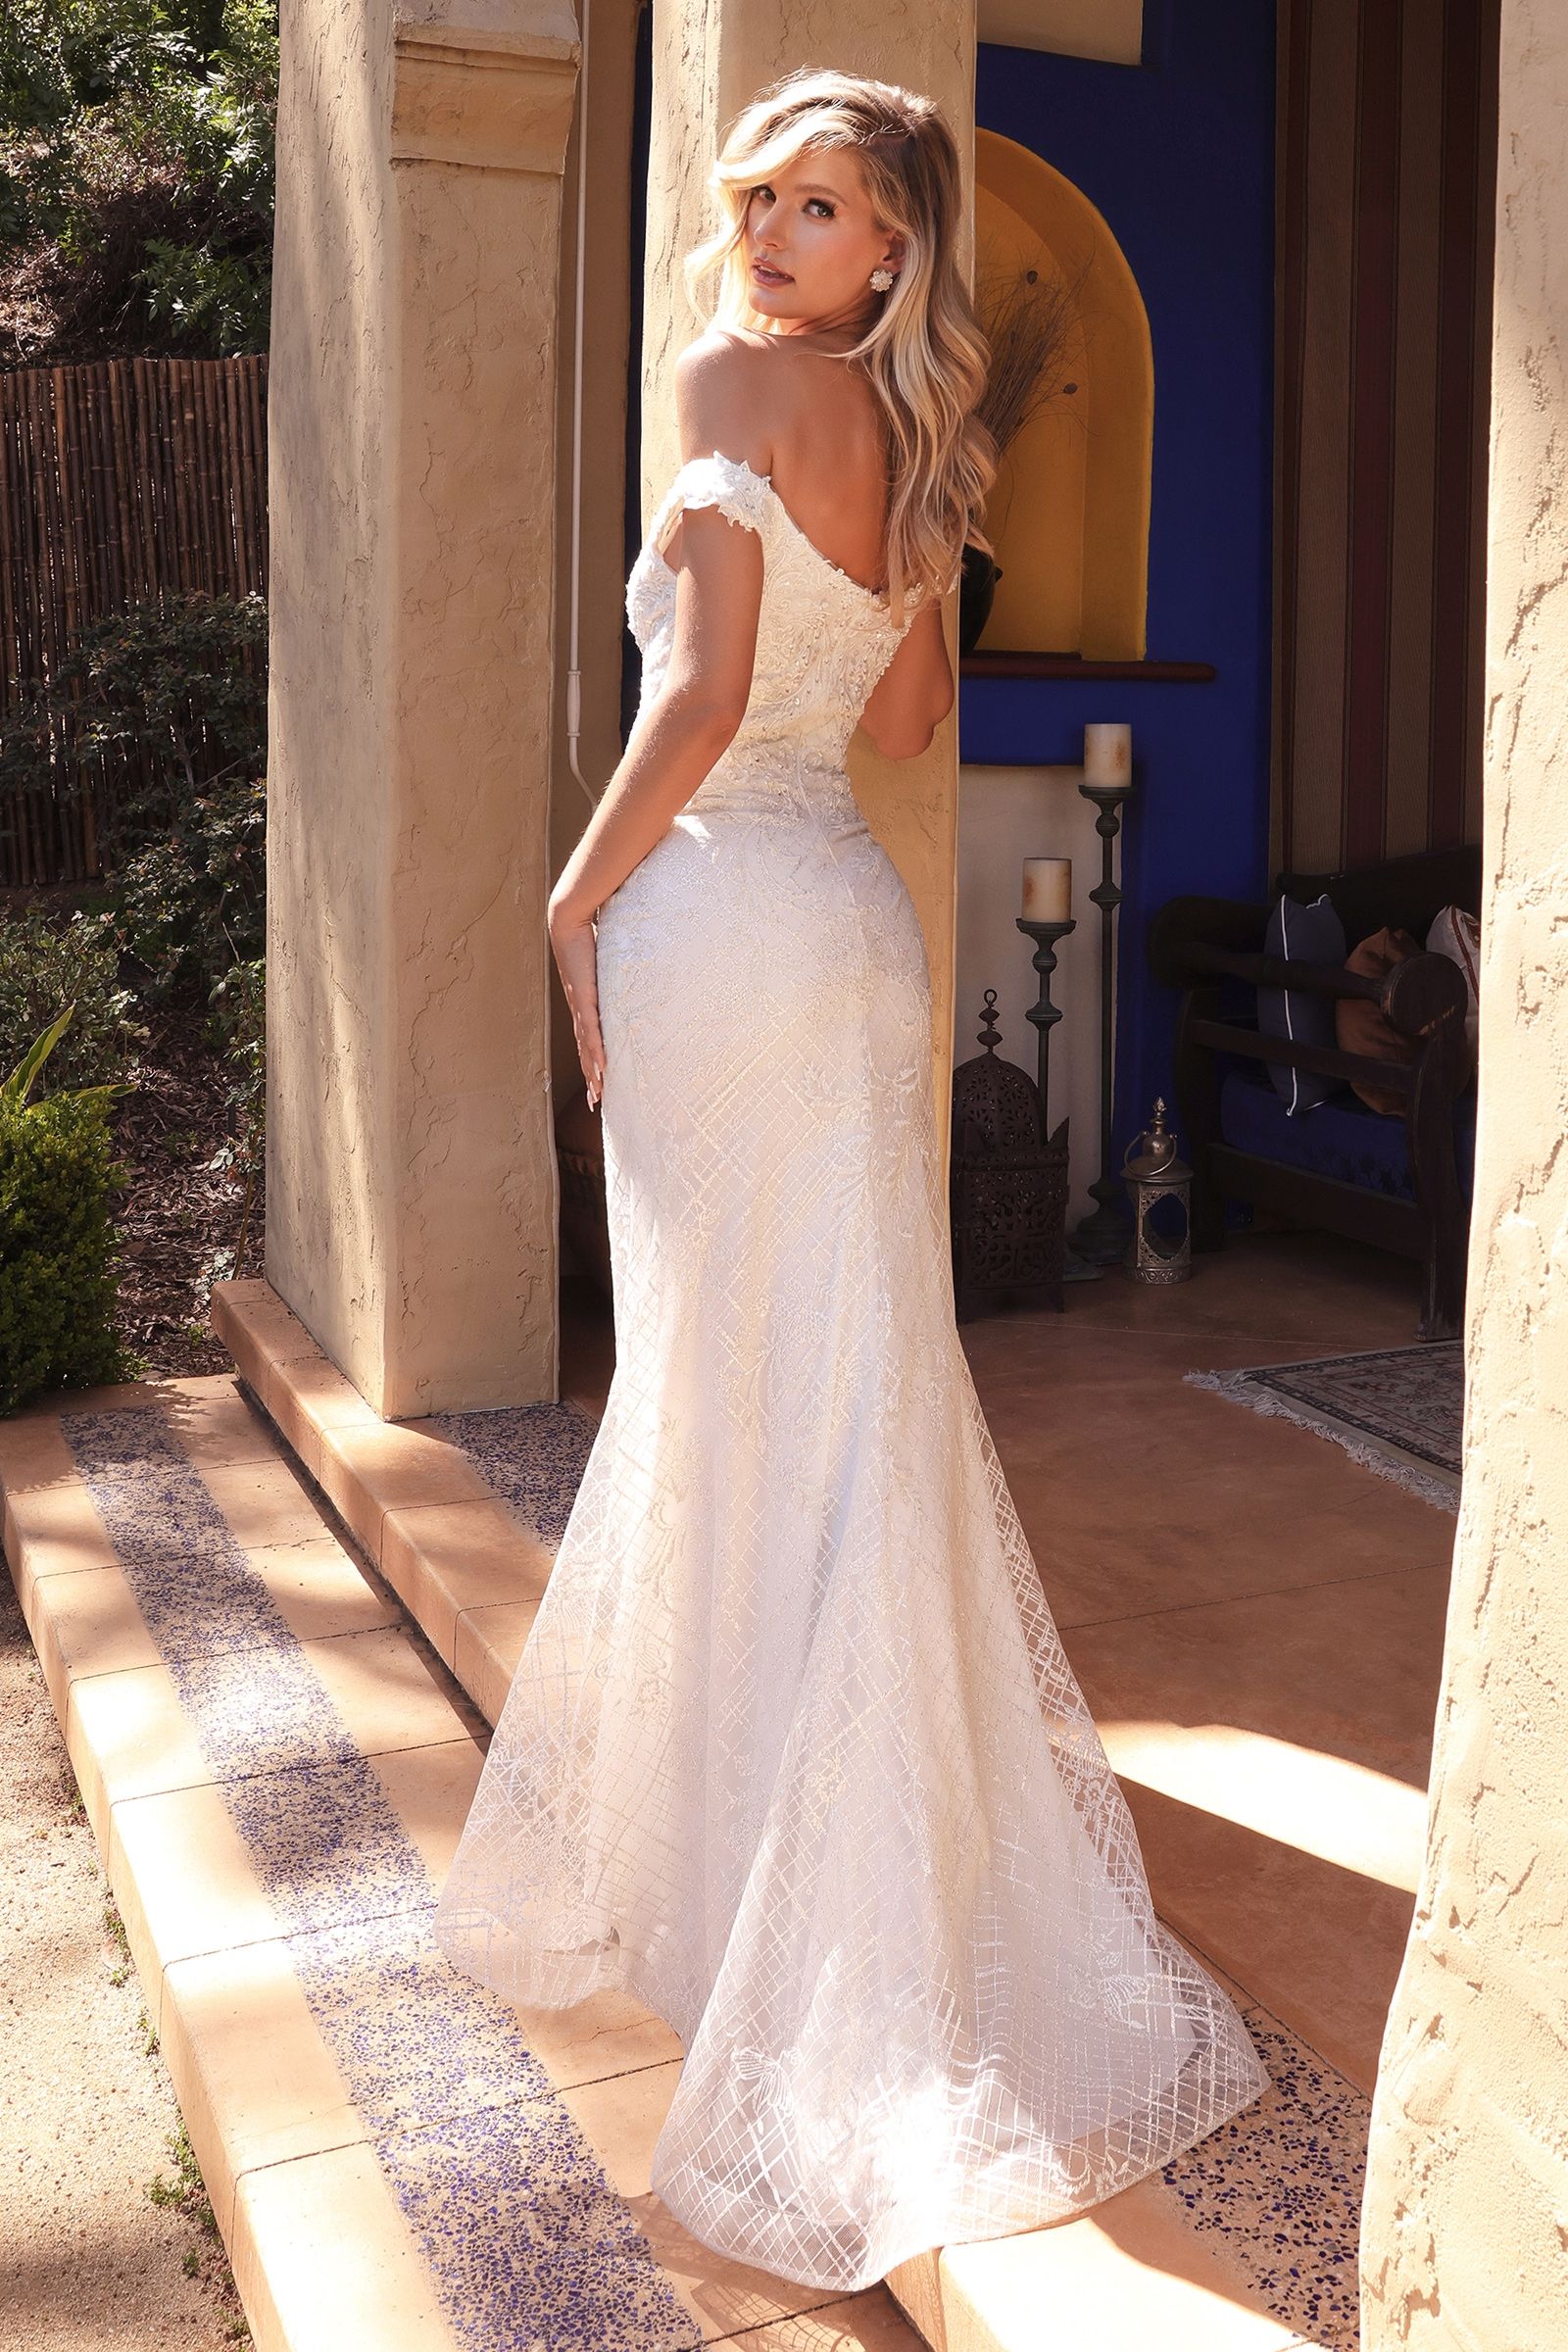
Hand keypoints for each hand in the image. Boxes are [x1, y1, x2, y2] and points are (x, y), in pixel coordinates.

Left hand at [548, 897, 605, 1110]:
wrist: (567, 921)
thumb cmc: (586, 936)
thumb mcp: (606, 960)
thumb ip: (615, 970)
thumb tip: (630, 969)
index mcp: (585, 1004)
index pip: (589, 1039)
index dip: (593, 1062)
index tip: (598, 1082)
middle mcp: (579, 1010)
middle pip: (585, 1052)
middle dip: (591, 1078)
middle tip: (596, 1102)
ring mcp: (580, 1006)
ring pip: (586, 1048)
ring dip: (593, 1072)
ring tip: (598, 1094)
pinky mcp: (584, 998)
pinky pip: (591, 1031)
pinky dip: (595, 1051)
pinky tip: (600, 1069)